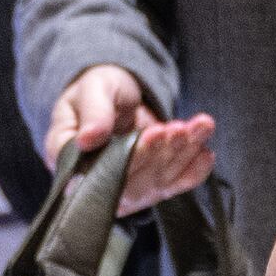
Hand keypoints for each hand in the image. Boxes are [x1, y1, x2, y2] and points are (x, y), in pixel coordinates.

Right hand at [45, 61, 221, 214]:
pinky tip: (206, 154)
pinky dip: (193, 172)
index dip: (131, 157)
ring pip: (158, 181)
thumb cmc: (96, 90)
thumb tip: (89, 138)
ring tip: (200, 126)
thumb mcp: (91, 90)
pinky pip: (173, 185)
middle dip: (163, 153)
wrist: (115, 93)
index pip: (101, 173)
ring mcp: (126, 186)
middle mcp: (96, 182)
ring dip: (182, 155)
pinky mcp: (150, 183)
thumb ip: (92, 112)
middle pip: (134, 181)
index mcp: (70, 160)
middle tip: (180, 127)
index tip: (153, 133)